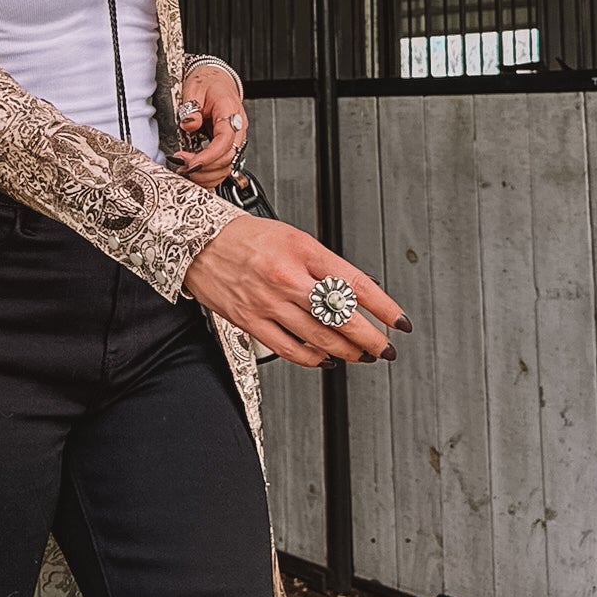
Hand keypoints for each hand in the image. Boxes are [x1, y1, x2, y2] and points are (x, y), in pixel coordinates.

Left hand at [170, 65, 245, 188]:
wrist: (216, 79)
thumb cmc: (207, 82)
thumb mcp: (194, 88)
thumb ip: (191, 107)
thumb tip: (189, 124)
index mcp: (230, 111)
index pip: (225, 140)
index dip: (209, 156)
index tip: (191, 163)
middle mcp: (237, 127)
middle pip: (228, 157)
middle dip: (205, 168)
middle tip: (182, 167)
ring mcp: (235, 138)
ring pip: (228, 166)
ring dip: (207, 175)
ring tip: (186, 171)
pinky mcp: (228, 145)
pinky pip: (224, 165)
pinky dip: (211, 174)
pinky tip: (196, 174)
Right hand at [182, 213, 409, 367]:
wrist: (196, 240)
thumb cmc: (244, 236)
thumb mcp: (292, 237)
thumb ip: (323, 265)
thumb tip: (354, 292)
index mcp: (303, 251)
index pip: (356, 284)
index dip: (384, 307)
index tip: (399, 321)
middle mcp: (288, 277)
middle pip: (342, 317)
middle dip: (371, 339)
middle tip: (385, 348)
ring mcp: (269, 302)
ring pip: (320, 338)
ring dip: (347, 352)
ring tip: (360, 355)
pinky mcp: (251, 321)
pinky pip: (290, 350)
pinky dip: (313, 360)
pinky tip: (325, 360)